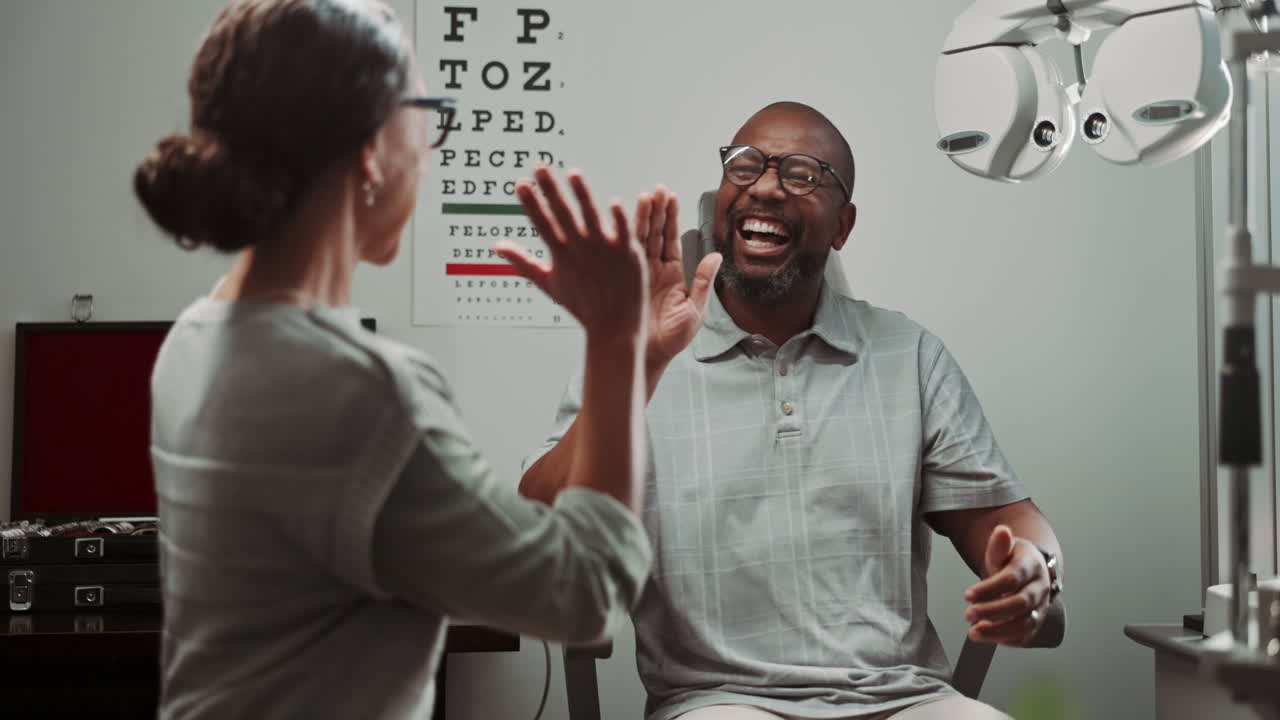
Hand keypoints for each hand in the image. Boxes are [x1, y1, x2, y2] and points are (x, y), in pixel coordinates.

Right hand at [495, 167, 646, 341]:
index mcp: (560, 254)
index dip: (530, 203)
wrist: (614, 325)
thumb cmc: (581, 305)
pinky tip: (613, 202)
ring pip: (591, 216)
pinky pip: (622, 230)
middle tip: (539, 167)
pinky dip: (617, 218)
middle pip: (562, 214)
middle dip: (550, 190)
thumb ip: (522, 262)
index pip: (541, 223)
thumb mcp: (548, 283)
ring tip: (573, 174)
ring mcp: (604, 249)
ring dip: (582, 195)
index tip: (520, 184)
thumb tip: (497, 247)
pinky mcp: (626, 252)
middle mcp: (579, 249)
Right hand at [633, 185, 721, 369]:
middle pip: (656, 234)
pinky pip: (625, 256)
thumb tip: (715, 257)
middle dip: (657, 211)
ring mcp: (637, 274)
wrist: (646, 358)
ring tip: (644, 198)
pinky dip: (623, 237)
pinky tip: (622, 219)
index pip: (672, 240)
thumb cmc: (671, 340)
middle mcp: (654, 270)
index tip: (671, 197)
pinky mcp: (624, 281)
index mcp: (672, 275)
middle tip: (657, 190)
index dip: (672, 218)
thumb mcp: (694, 310)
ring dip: (642, 218)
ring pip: (640, 240)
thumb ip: (703, 282)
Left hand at [962, 525, 1050, 647]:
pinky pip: (1026, 636)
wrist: (1030, 572)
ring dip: (998, 631)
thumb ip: (999, 545)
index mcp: (1031, 566)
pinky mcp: (1037, 622)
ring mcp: (1041, 607)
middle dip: (993, 611)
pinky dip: (1007, 639)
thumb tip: (1001, 531)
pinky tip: (988, 636)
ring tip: (974, 633)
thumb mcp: (1003, 549)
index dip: (989, 588)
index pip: (1012, 578)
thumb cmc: (1012, 560)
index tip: (967, 595)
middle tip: (968, 614)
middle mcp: (1040, 588)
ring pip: (1025, 624)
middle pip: (1020, 603)